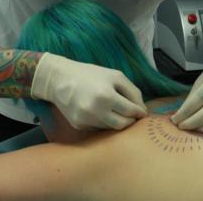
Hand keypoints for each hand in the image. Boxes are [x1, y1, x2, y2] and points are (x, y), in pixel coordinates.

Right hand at [31, 53, 146, 130]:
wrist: (59, 79)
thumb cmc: (91, 75)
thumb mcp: (115, 76)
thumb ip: (133, 92)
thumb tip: (143, 111)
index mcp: (106, 96)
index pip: (130, 111)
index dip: (139, 112)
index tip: (141, 112)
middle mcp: (95, 111)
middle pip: (122, 125)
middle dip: (129, 120)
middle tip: (130, 114)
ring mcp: (86, 120)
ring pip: (110, 128)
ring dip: (116, 121)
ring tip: (113, 109)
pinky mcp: (78, 126)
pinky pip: (98, 128)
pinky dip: (102, 122)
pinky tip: (98, 111)